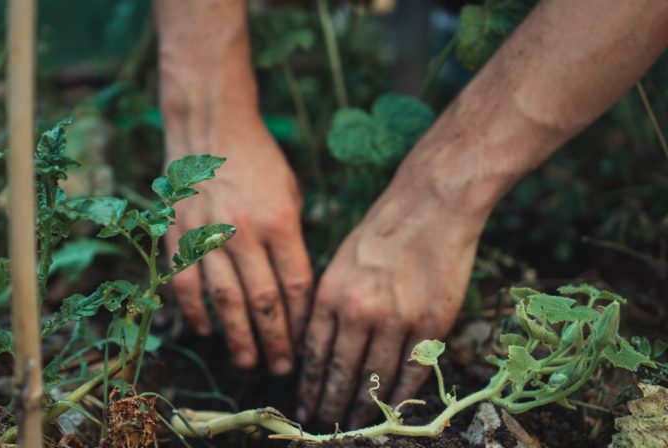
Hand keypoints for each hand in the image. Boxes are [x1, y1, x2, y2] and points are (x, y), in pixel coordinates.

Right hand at [164, 120, 311, 375]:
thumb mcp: (290, 194)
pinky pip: (186, 283)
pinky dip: (195, 312)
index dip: (301, 321)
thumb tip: (295, 290)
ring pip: (224, 300)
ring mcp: (208, 234)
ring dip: (237, 337)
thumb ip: (292, 240)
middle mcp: (244, 232)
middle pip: (263, 301)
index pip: (295, 285)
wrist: (211, 127)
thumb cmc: (259, 161)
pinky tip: (206, 332)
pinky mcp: (179, 234)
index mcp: (280, 221)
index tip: (306, 345)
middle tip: (282, 370)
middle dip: (275, 341)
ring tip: (248, 362)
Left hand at [297, 164, 484, 426]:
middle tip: (324, 424)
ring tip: (355, 423)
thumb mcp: (340, 260)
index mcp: (330, 293)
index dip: (309, 385)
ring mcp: (396, 319)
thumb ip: (329, 302)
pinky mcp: (431, 324)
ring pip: (375, 378)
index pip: (314, 353)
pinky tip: (392, 409)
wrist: (431, 205)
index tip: (304, 405)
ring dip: (364, 406)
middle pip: (340, 372)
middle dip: (330, 403)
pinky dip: (401, 395)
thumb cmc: (382, 229)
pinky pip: (412, 371)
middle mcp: (358, 311)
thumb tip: (318, 345)